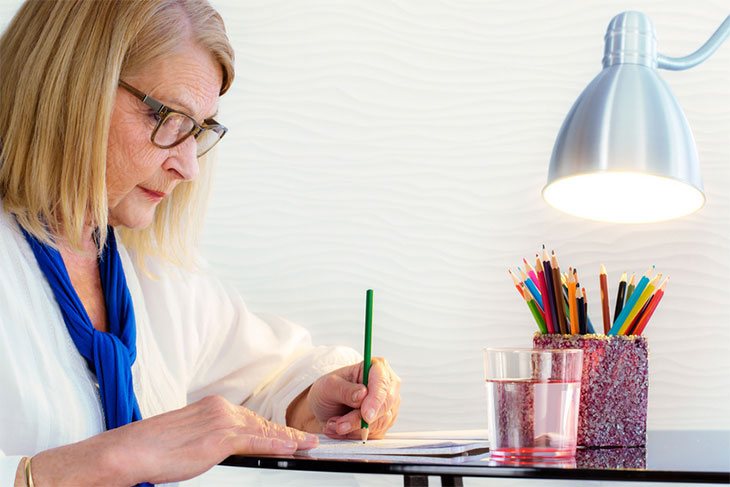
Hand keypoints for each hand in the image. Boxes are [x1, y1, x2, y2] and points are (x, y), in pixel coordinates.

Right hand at [25, 395, 317, 485]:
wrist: (130, 451)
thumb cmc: (152, 449)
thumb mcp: (189, 439)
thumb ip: (212, 439)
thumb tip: (229, 448)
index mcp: (212, 406)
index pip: (251, 419)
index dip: (274, 429)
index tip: (291, 435)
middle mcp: (220, 408)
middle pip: (262, 423)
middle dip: (287, 433)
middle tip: (310, 440)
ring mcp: (222, 420)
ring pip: (264, 430)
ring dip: (290, 438)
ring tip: (310, 445)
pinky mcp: (221, 436)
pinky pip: (258, 440)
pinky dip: (279, 443)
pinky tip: (294, 447)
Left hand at [301, 357, 400, 439]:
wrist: (326, 408)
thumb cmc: (328, 390)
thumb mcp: (328, 385)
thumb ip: (345, 389)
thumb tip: (363, 394)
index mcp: (376, 367)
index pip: (382, 382)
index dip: (376, 399)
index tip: (366, 415)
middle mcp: (387, 386)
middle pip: (385, 405)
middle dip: (360, 419)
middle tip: (340, 425)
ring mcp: (388, 406)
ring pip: (379, 422)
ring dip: (354, 428)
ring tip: (333, 424)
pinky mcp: (384, 423)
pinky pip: (374, 434)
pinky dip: (354, 435)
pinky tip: (339, 429)